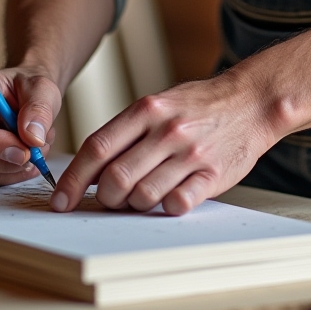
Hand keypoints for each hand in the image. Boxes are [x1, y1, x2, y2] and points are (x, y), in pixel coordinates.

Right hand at [0, 65, 61, 186]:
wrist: (24, 96)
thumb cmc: (26, 88)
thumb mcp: (42, 88)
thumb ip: (39, 110)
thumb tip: (33, 138)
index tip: (24, 152)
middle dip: (3, 162)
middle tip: (35, 155)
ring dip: (7, 171)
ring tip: (33, 153)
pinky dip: (3, 177)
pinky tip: (20, 161)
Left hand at [52, 70, 274, 215]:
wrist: (250, 101)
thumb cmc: (198, 107)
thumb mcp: (158, 106)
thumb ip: (125, 134)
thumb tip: (87, 170)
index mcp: (146, 110)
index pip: (97, 148)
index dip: (73, 179)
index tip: (60, 200)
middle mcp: (166, 131)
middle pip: (116, 177)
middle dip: (105, 198)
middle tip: (112, 199)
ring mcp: (190, 153)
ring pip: (143, 196)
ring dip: (135, 204)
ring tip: (144, 195)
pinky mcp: (212, 174)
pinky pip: (177, 204)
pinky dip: (166, 208)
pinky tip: (170, 197)